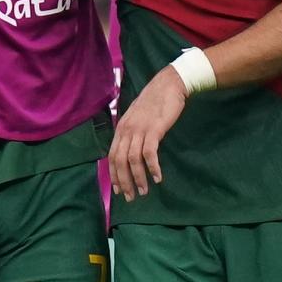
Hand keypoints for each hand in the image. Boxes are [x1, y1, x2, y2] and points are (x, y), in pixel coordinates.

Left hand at [108, 65, 186, 201]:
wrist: (169, 84)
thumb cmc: (155, 101)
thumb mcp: (137, 117)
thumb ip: (132, 132)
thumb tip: (130, 151)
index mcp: (121, 128)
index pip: (112, 156)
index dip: (114, 175)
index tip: (118, 190)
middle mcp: (127, 129)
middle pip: (120, 161)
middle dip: (123, 182)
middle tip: (130, 197)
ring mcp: (140, 129)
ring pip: (133, 160)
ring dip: (138, 178)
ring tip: (144, 192)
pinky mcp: (154, 129)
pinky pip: (149, 153)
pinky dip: (152, 168)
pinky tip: (158, 178)